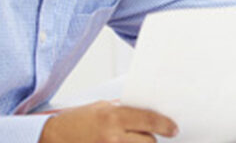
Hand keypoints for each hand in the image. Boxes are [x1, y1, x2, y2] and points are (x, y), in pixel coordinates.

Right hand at [39, 101, 177, 142]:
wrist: (49, 137)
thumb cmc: (76, 121)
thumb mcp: (100, 108)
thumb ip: (123, 110)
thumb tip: (146, 110)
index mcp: (113, 117)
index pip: (150, 120)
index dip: (166, 125)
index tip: (174, 129)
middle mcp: (112, 136)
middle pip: (148, 142)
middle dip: (149, 139)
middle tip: (147, 137)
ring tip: (131, 141)